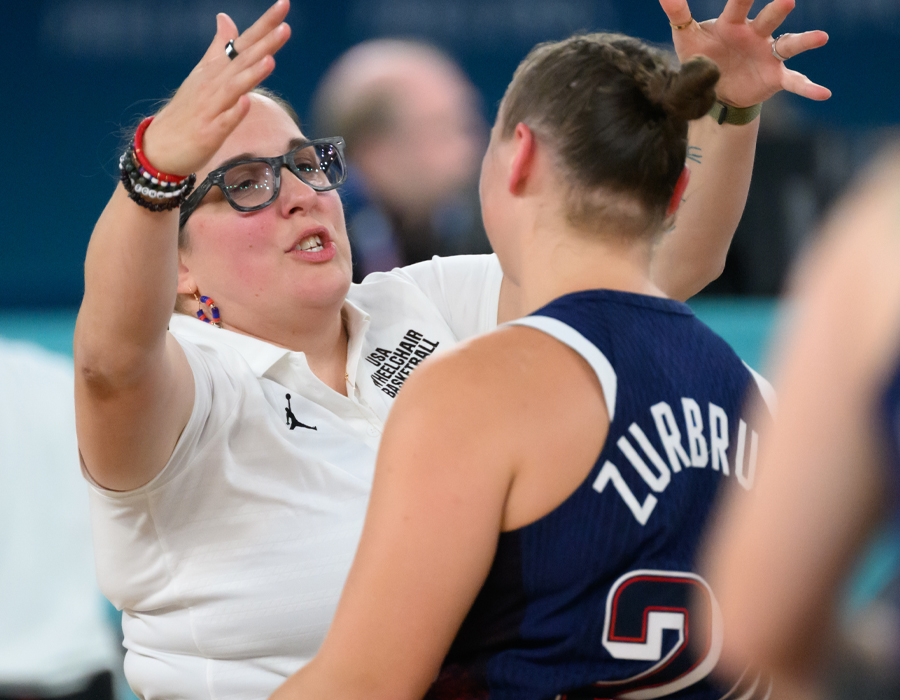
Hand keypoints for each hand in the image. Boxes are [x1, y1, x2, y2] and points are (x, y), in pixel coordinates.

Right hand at [142, 0, 291, 175]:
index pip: (244, 42)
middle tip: (285, 26)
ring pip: (234, 88)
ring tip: (271, 60)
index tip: (284, 4)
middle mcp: (214, 84)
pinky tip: (246, 103)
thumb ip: (219, 48)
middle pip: (243, 61)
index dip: (264, 25)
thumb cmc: (188, 110)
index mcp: (217, 70)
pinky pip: (224, 122)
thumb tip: (226, 18)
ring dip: (252, 74)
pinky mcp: (208, 133)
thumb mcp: (204, 75)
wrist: (160, 145)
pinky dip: (235, 112)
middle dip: (265, 44)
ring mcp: (211, 108)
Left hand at [659, 0, 830, 107]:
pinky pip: (795, 81)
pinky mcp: (775, 77)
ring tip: (821, 38)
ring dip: (804, 41)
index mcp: (733, 23)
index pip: (738, 3)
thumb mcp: (686, 37)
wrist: (713, 90)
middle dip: (778, 9)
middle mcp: (756, 34)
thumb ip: (678, 14)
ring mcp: (768, 54)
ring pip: (788, 43)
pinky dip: (809, 87)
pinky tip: (824, 93)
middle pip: (769, 18)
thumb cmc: (701, 55)